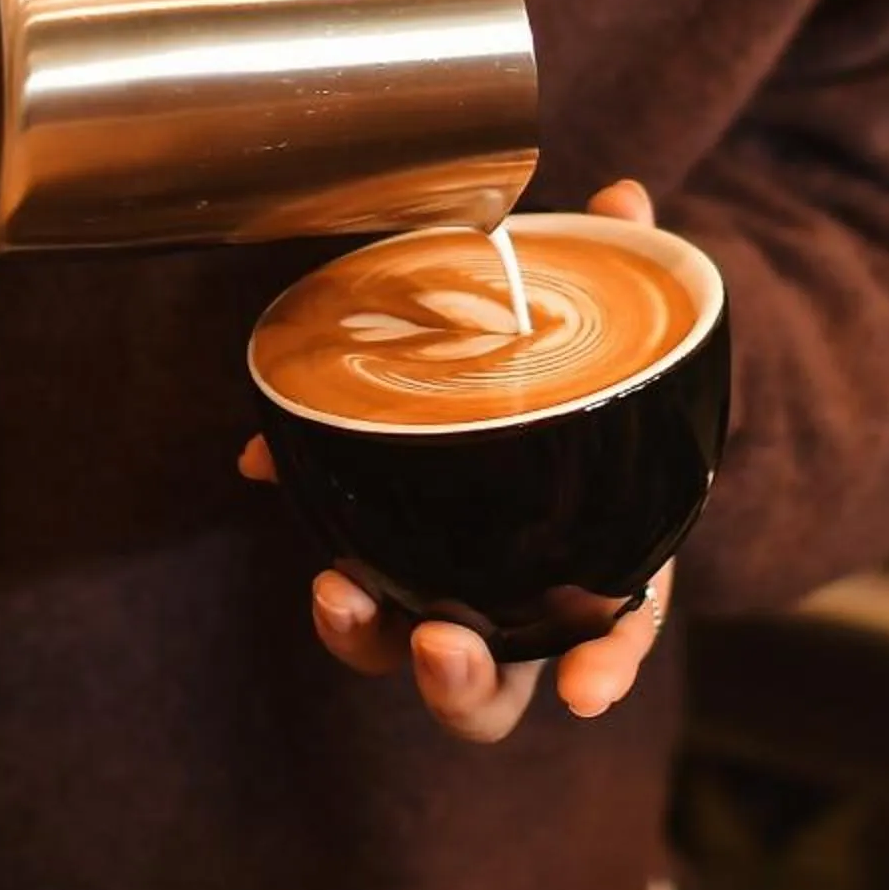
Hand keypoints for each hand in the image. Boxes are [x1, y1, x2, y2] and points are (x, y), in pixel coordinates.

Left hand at [240, 179, 670, 741]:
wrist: (542, 378)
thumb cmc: (588, 378)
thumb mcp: (604, 325)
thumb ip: (611, 264)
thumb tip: (625, 197)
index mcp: (603, 559)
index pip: (617, 635)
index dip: (607, 667)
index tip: (588, 692)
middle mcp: (525, 600)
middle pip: (498, 688)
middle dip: (465, 682)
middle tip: (440, 641)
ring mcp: (452, 592)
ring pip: (406, 657)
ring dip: (369, 641)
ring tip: (337, 593)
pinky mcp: (385, 546)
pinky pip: (355, 571)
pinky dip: (315, 530)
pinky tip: (264, 472)